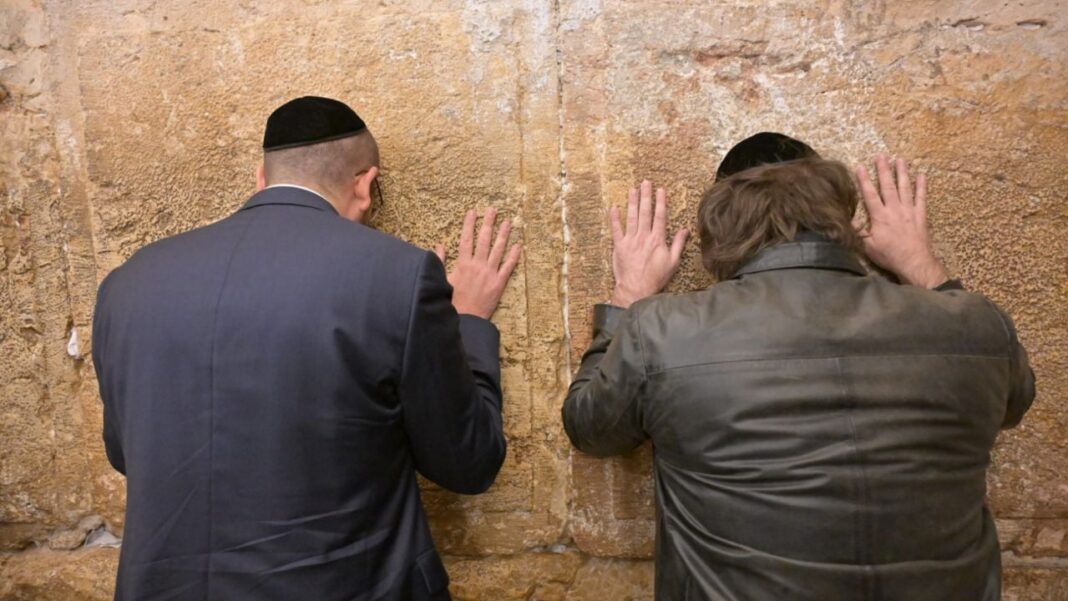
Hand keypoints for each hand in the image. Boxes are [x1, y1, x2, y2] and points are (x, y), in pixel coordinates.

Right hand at [435, 208, 521, 319]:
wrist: (465, 319)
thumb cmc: (451, 301)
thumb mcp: (442, 280)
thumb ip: (440, 262)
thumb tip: (438, 246)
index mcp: (463, 264)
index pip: (466, 239)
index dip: (469, 224)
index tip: (472, 212)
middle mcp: (477, 265)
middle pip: (483, 240)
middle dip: (488, 223)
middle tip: (493, 210)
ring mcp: (489, 273)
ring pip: (498, 250)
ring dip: (503, 234)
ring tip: (508, 222)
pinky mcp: (499, 283)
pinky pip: (508, 267)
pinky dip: (514, 256)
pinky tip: (518, 245)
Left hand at [608, 180, 688, 307]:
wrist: (636, 289)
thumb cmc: (656, 278)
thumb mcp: (673, 262)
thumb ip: (678, 244)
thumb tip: (685, 230)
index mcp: (657, 239)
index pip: (660, 216)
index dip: (660, 202)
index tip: (661, 190)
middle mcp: (644, 237)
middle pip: (645, 212)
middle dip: (646, 196)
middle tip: (646, 182)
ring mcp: (630, 240)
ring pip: (631, 217)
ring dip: (632, 202)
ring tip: (633, 189)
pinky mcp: (619, 246)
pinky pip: (616, 229)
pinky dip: (614, 218)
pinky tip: (614, 207)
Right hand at [855, 156, 949, 288]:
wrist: (913, 262)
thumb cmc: (889, 255)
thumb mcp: (867, 247)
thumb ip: (858, 232)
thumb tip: (848, 221)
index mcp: (880, 216)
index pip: (870, 195)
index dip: (864, 180)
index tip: (859, 167)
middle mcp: (894, 209)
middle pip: (888, 186)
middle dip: (883, 170)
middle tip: (881, 156)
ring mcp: (909, 211)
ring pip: (905, 187)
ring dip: (902, 172)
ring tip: (900, 159)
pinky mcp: (920, 215)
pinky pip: (921, 197)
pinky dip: (922, 186)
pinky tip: (922, 175)